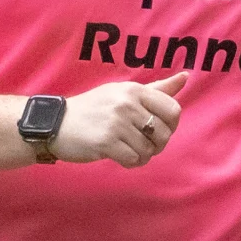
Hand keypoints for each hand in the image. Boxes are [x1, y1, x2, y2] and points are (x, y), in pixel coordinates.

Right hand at [54, 72, 191, 166]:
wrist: (55, 123)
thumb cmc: (94, 109)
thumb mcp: (124, 93)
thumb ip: (156, 89)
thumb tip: (186, 77)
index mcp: (134, 90)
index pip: (173, 110)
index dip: (170, 126)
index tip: (155, 129)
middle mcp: (127, 103)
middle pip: (164, 133)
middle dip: (156, 144)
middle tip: (141, 143)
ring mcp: (116, 122)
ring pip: (149, 149)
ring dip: (141, 155)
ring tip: (128, 149)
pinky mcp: (106, 142)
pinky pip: (134, 159)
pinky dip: (131, 163)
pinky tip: (121, 157)